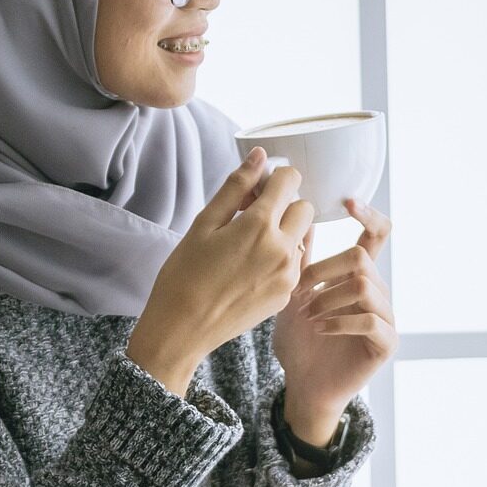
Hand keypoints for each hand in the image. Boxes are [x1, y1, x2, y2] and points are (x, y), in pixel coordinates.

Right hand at [127, 147, 314, 395]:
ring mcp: (289, 275)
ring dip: (285, 233)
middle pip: (304, 208)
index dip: (274, 178)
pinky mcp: (288, 295)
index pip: (290, 180)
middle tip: (252, 217)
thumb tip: (259, 156)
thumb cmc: (184, 274)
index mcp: (260, 225)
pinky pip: (296, 264)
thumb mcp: (204, 224)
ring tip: (249, 247)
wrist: (182, 330)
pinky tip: (251, 270)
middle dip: (285, 205)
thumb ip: (236, 187)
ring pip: (303, 237)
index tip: (257, 189)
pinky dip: (281, 259)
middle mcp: (283, 249)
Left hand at [272, 196, 395, 443]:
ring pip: (365, 285)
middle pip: (362, 258)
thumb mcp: (292, 294)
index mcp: (359, 276)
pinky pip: (371, 320)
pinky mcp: (385, 343)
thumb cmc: (298, 341)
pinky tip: (320, 329)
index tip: (348, 201)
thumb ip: (301, 260)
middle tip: (299, 289)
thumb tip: (299, 216)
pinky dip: (341, 321)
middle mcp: (377, 292)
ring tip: (308, 314)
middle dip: (325, 269)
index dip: (368, 214)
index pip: (376, 235)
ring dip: (329, 297)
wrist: (302, 386)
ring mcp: (385, 318)